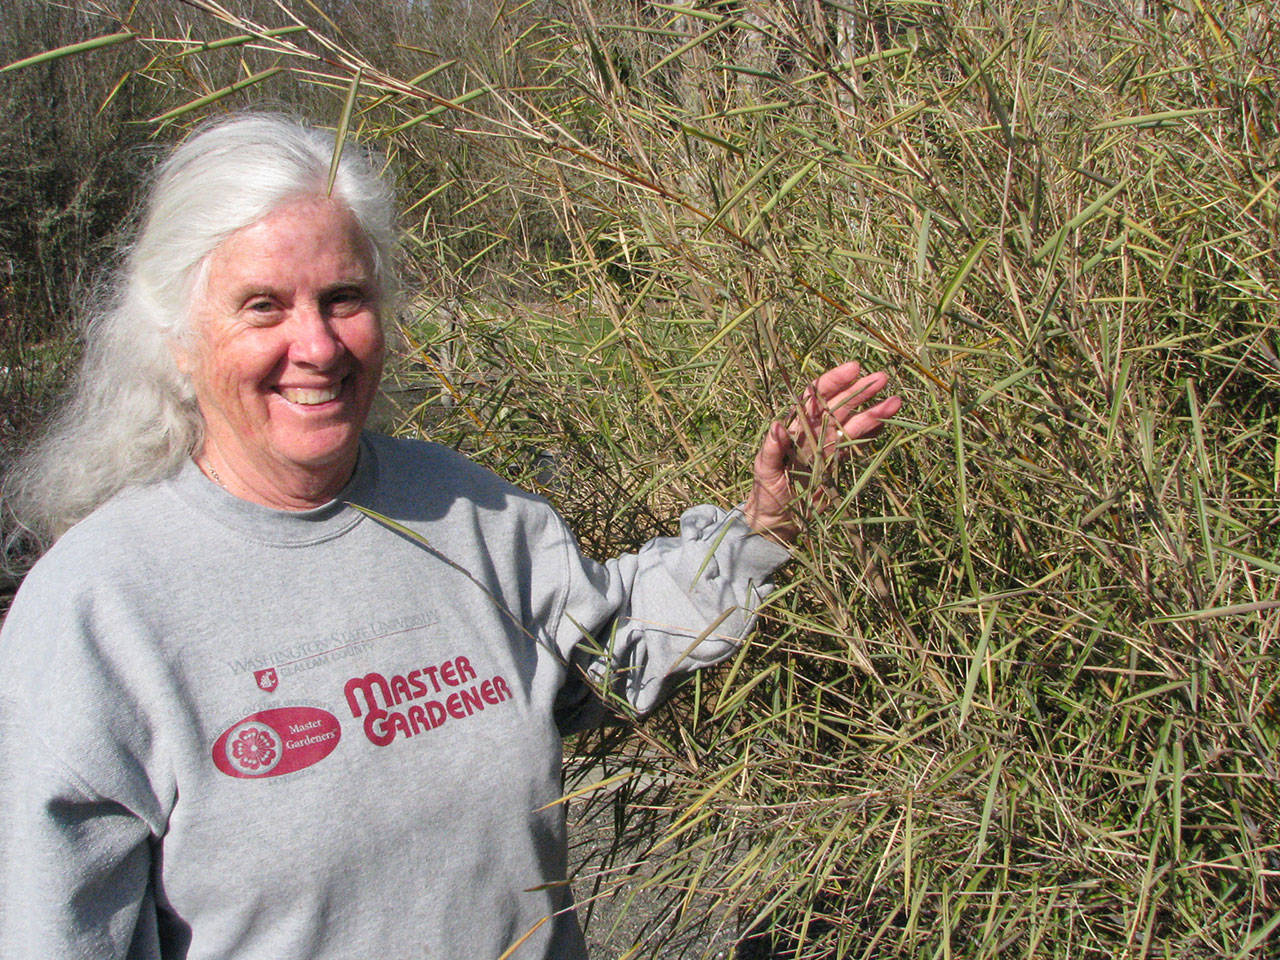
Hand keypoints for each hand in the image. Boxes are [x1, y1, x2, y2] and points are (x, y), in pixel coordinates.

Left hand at [743, 362, 901, 543]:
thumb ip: (771, 448)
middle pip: (840, 404)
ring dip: (874, 411)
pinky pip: (856, 443)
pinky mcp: (838, 462)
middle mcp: (813, 432)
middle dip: (860, 390)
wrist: (776, 521)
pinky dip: (872, 433)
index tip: (853, 369)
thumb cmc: (764, 493)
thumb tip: (777, 426)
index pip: (815, 396)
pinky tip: (887, 422)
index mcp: (795, 427)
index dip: (833, 381)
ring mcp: (828, 446)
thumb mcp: (764, 470)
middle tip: (882, 377)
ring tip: (895, 402)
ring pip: (853, 422)